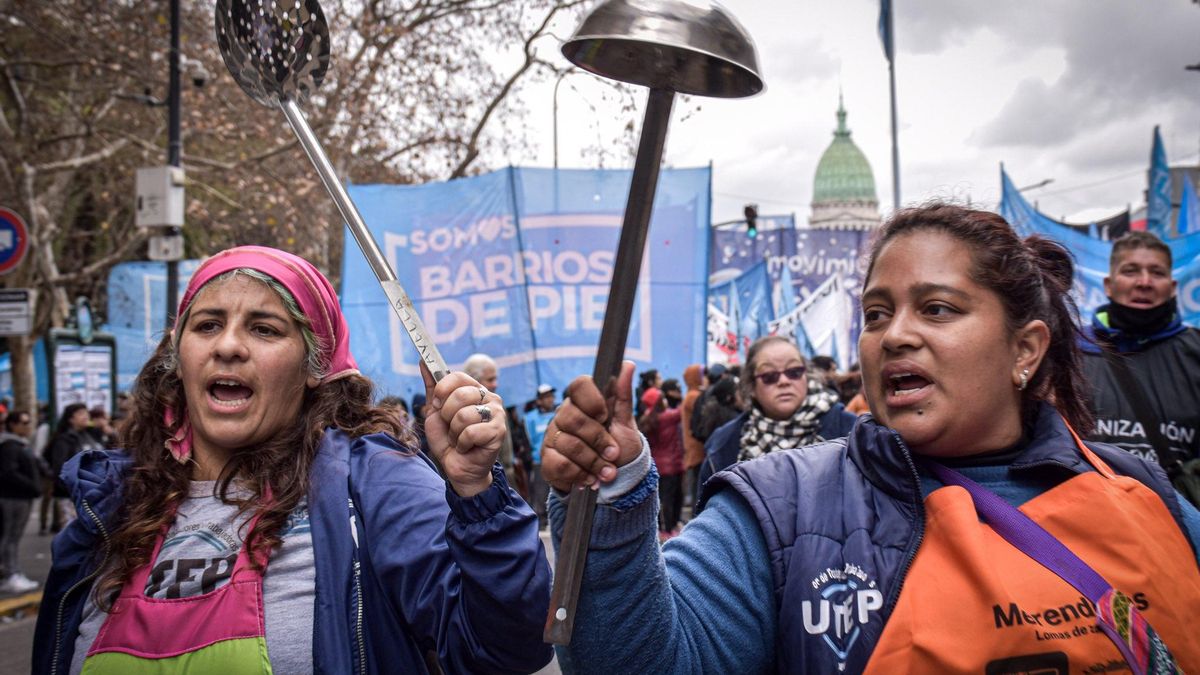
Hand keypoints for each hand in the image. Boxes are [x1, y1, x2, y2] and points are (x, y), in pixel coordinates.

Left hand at [421, 367, 504, 497]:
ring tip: (460, 439)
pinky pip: (471, 432)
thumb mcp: (435, 412)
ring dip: (454, 433)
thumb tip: (423, 361)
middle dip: (447, 415)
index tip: (438, 404)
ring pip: (464, 415)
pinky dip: (462, 443)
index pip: (457, 376)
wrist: (458, 468)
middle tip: (451, 427)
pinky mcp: (499, 431)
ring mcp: (497, 414)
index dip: (443, 390)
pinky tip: (467, 447)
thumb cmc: (449, 440)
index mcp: (475, 390)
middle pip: (460, 395)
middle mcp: (490, 398)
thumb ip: (432, 388)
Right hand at [541, 361, 641, 491]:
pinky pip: (560, 464)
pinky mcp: (548, 459)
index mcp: (583, 401)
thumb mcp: (625, 421)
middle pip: (573, 418)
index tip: (606, 417)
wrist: (613, 478)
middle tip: (613, 454)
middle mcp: (564, 415)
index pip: (579, 385)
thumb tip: (628, 364)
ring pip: (569, 444)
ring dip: (594, 462)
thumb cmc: (618, 445)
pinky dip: (580, 475)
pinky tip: (590, 479)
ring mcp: (553, 437)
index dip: (593, 401)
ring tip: (608, 472)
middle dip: (598, 440)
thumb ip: (623, 394)